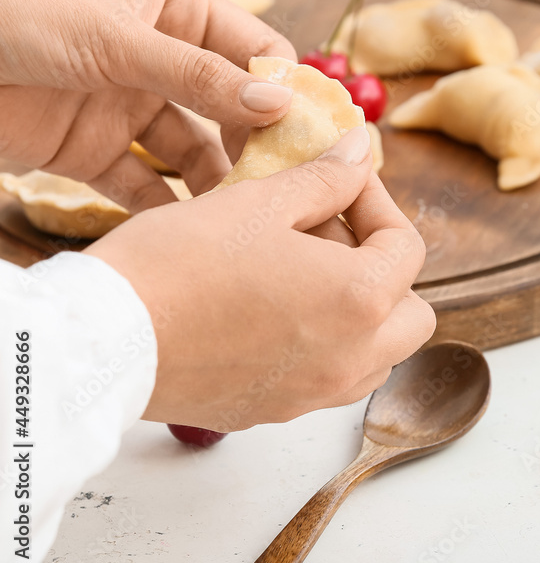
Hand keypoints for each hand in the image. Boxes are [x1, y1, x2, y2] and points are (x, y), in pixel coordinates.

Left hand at [0, 0, 297, 210]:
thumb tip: (279, 105)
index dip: (286, 90)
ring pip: (196, 151)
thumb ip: (200, 76)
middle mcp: (163, 58)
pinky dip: (168, 208)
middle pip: (233, 108)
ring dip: (219, 183)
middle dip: (260, 145)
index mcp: (176, 9)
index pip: (256, 50)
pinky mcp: (99, 150)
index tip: (313, 135)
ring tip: (246, 217)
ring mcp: (131, 105)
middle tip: (288, 188)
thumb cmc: (17, 16)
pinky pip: (147, 184)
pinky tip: (193, 233)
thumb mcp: (118, 39)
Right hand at [85, 128, 436, 429]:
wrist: (104, 341)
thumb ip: (324, 179)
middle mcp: (351, 357)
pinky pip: (328, 380)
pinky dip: (324, 346)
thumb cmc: (178, 264)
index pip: (406, 247)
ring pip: (377, 355)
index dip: (378, 203)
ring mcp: (315, 393)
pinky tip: (274, 311)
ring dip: (363, 313)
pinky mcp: (276, 412)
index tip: (343, 183)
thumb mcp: (258, 202)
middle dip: (387, 271)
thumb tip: (361, 150)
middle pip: (411, 314)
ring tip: (307, 273)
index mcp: (360, 299)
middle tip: (336, 236)